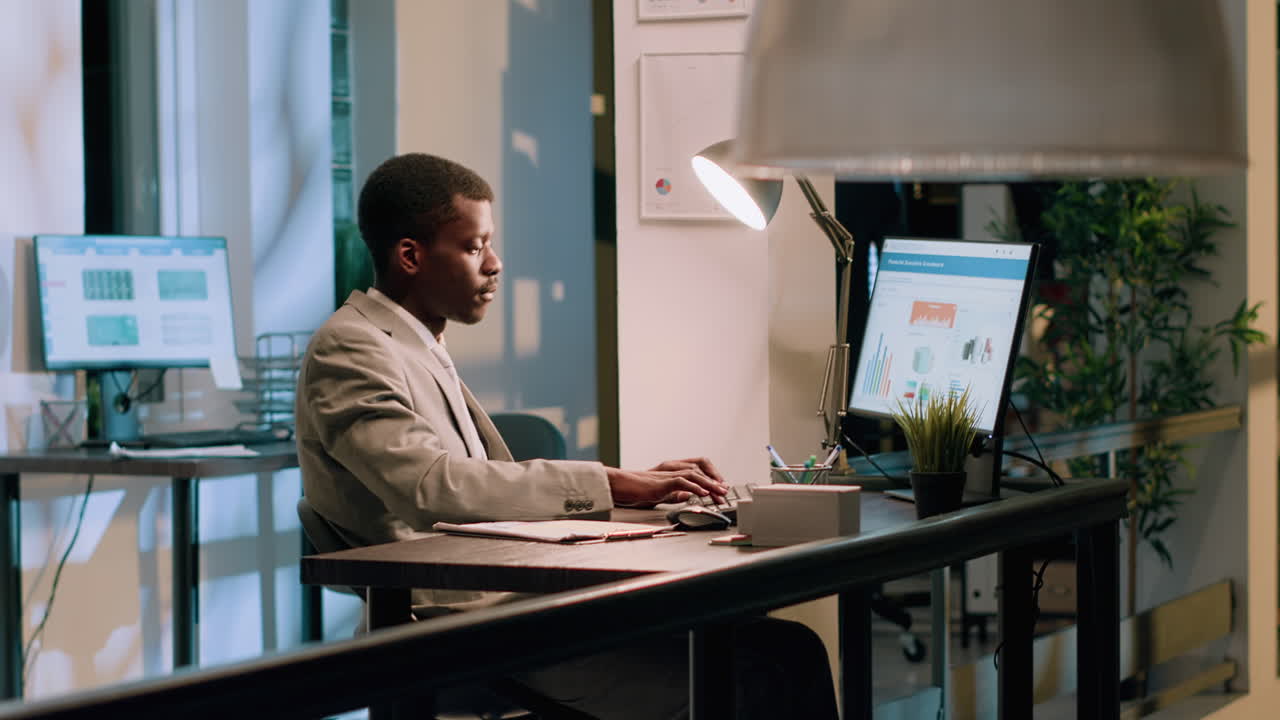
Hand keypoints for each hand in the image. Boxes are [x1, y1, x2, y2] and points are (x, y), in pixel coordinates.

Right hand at [606, 457, 728, 507]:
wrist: (622, 486)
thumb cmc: (639, 489)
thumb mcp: (663, 493)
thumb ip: (676, 493)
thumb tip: (689, 496)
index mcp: (674, 471)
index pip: (698, 467)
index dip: (711, 476)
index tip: (720, 487)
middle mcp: (673, 469)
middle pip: (699, 469)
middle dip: (714, 480)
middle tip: (725, 492)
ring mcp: (668, 475)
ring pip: (694, 474)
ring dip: (709, 484)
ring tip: (719, 493)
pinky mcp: (662, 482)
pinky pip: (681, 482)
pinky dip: (694, 487)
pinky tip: (702, 493)